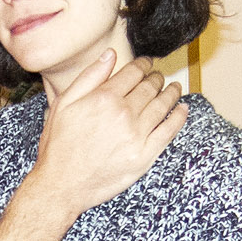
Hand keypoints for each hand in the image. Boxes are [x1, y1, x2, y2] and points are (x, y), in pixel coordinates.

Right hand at [30, 51, 184, 218]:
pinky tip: (182, 109)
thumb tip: (110, 55)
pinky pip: (169, 131)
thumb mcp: (63, 105)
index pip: (133, 72)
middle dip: (157, 78)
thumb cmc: (58, 146)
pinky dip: (179, 117)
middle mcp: (123, 113)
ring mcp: (136, 135)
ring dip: (171, 93)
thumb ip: (88, 77)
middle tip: (159, 77)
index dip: (143, 64)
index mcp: (103, 98)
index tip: (147, 63)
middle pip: (150, 87)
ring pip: (162, 105)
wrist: (61, 185)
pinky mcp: (145, 155)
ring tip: (174, 89)